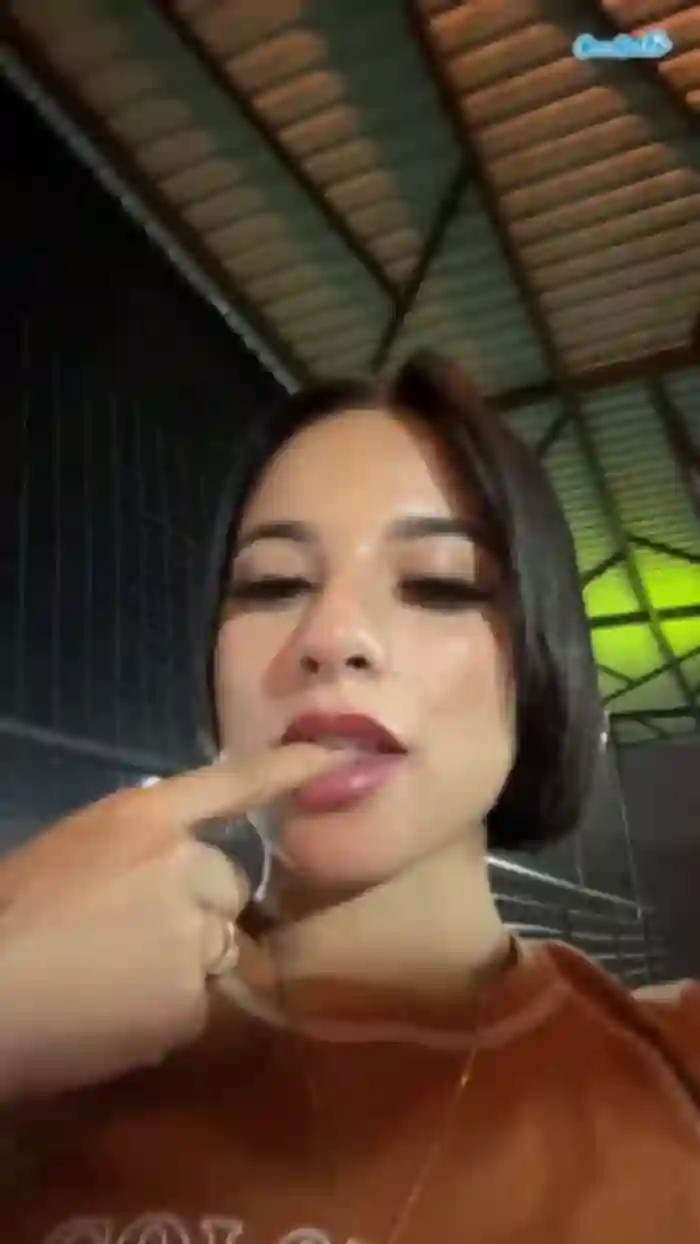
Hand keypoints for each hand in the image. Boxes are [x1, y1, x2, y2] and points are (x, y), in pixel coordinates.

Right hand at [0, 745, 336, 1099]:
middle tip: (131, 937)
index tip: (335, 757)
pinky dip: (166, 1011)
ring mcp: (193, 931)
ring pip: (217, 946)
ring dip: (184, 961)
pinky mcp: (192, 998)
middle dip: (198, 909)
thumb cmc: (10, 913)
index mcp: (142, 819)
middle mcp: (182, 865)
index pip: (230, 783)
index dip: (286, 769)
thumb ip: (135, 846)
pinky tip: (115, 1016)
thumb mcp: (72, 848)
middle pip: (228, 885)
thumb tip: (171, 858)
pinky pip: (199, 1001)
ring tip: (115, 980)